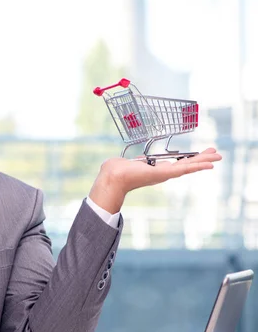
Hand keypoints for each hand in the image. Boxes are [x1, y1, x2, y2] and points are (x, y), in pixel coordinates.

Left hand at [89, 148, 221, 213]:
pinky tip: (209, 164)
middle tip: (217, 154)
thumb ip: (136, 161)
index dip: (189, 160)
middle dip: (202, 159)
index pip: (177, 164)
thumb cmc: (116, 170)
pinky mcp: (164, 173)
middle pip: (187, 165)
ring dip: (204, 161)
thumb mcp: (130, 162)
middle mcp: (162, 173)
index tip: (199, 156)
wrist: (113, 177)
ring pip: (189, 167)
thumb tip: (135, 160)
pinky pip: (184, 169)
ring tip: (219, 157)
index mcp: (156, 169)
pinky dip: (197, 166)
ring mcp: (164, 174)